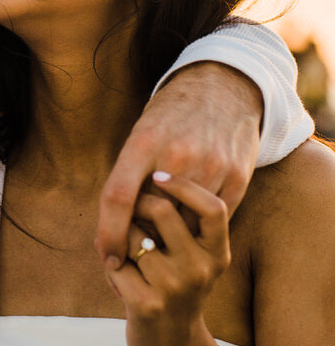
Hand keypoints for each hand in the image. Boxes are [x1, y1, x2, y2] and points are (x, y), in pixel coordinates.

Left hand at [96, 62, 260, 267]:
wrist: (224, 88)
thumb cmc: (172, 116)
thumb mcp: (141, 135)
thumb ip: (128, 178)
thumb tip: (113, 234)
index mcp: (144, 142)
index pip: (118, 197)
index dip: (109, 233)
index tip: (108, 258)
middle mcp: (178, 155)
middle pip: (153, 217)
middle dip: (142, 239)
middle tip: (137, 248)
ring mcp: (211, 166)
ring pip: (186, 224)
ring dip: (173, 239)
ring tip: (164, 239)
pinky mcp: (237, 177)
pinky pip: (213, 220)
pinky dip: (199, 228)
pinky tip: (192, 225)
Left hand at [108, 173, 230, 345]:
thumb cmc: (177, 293)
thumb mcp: (195, 261)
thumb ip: (183, 226)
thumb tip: (148, 179)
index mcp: (216, 254)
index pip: (213, 208)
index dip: (184, 185)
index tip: (159, 174)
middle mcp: (201, 269)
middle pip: (162, 210)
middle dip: (136, 205)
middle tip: (128, 215)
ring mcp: (174, 287)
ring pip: (133, 234)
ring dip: (120, 239)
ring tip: (126, 257)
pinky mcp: (147, 303)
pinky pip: (115, 262)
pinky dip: (110, 265)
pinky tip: (119, 279)